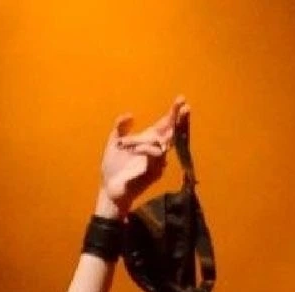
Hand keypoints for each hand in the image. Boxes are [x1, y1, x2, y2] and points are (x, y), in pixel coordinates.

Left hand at [98, 95, 189, 215]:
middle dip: (179, 120)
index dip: (173, 113)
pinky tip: (135, 149)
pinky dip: (146, 148)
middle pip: (173, 133)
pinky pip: (155, 156)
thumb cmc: (113, 168)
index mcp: (148, 141)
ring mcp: (157, 162)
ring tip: (127, 145)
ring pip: (162, 144)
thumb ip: (120, 128)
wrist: (109, 189)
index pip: (165, 125)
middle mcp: (155, 150)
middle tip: (185, 106)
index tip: (181, 99)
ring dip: (147, 139)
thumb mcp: (114, 143)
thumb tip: (131, 115)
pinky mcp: (154, 172)